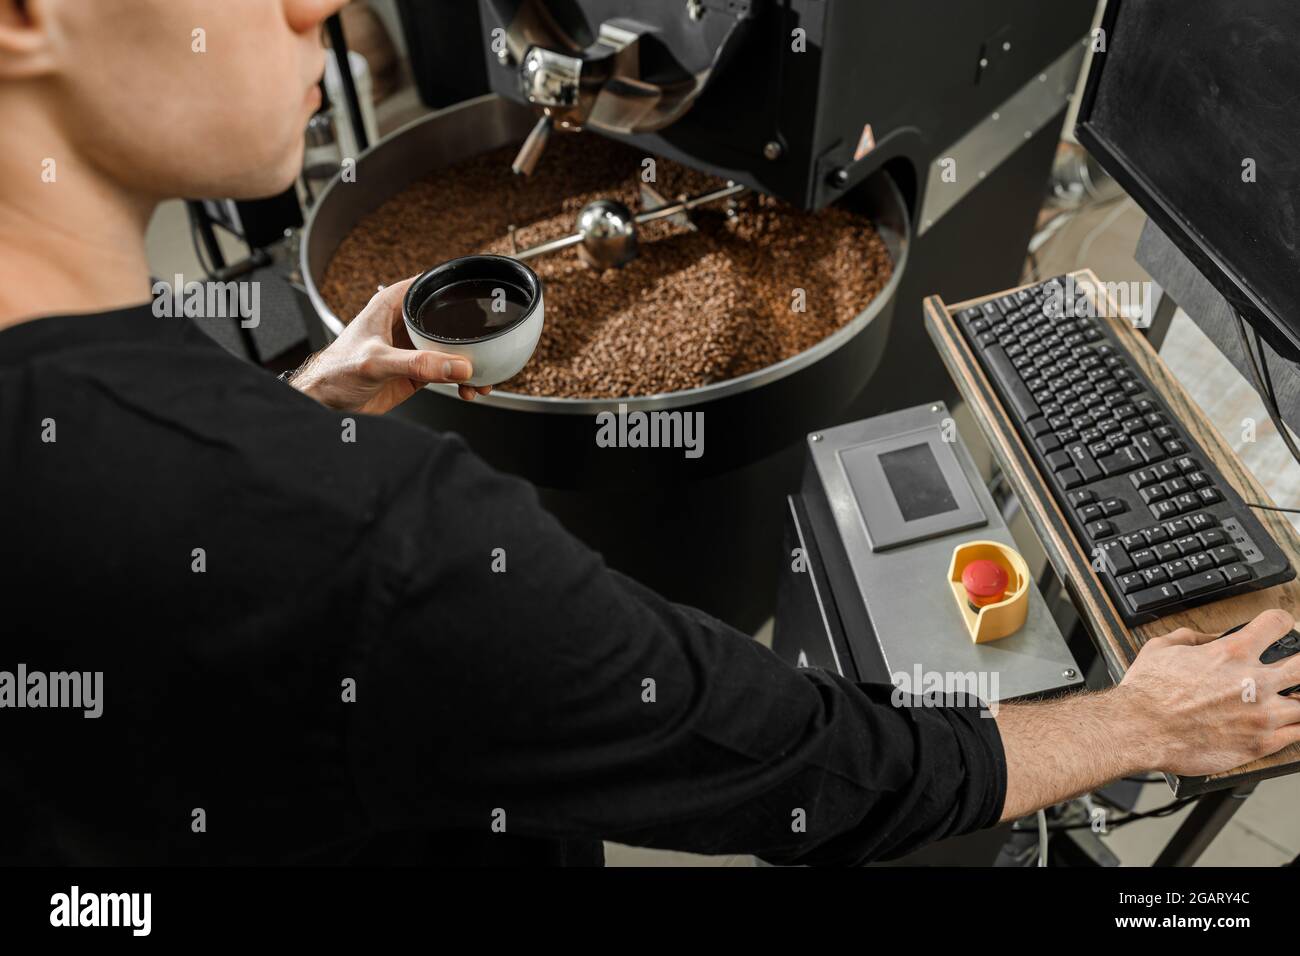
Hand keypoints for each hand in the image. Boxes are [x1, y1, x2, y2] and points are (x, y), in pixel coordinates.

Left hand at [289, 277, 492, 413]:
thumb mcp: (376, 362)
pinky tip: (467, 390)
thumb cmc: (335, 372)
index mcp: (392, 305)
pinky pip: (446, 373)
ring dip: (470, 363)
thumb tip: (456, 366)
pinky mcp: (417, 372)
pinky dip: (461, 381)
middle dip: (470, 335)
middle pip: (447, 319)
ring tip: (481, 379)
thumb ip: (417, 364)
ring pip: (451, 349)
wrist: (325, 403)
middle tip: (488, 348)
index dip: (454, 286)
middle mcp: (404, 324)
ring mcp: (413, 349)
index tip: (479, 295)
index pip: (429, 284)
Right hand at [996, 608, 1299, 820]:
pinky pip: (1296, 736)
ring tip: (1283, 703)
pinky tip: (1279, 726)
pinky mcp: (1260, 744)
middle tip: (1290, 669)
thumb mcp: (1161, 647)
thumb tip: (1207, 638)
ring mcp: (1261, 715)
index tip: (1278, 627)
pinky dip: (1290, 729)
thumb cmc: (1147, 692)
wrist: (1140, 729)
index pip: (1277, 623)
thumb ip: (1192, 638)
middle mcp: (1254, 682)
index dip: (1280, 621)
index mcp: (1232, 652)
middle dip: (1299, 664)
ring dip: (1294, 702)